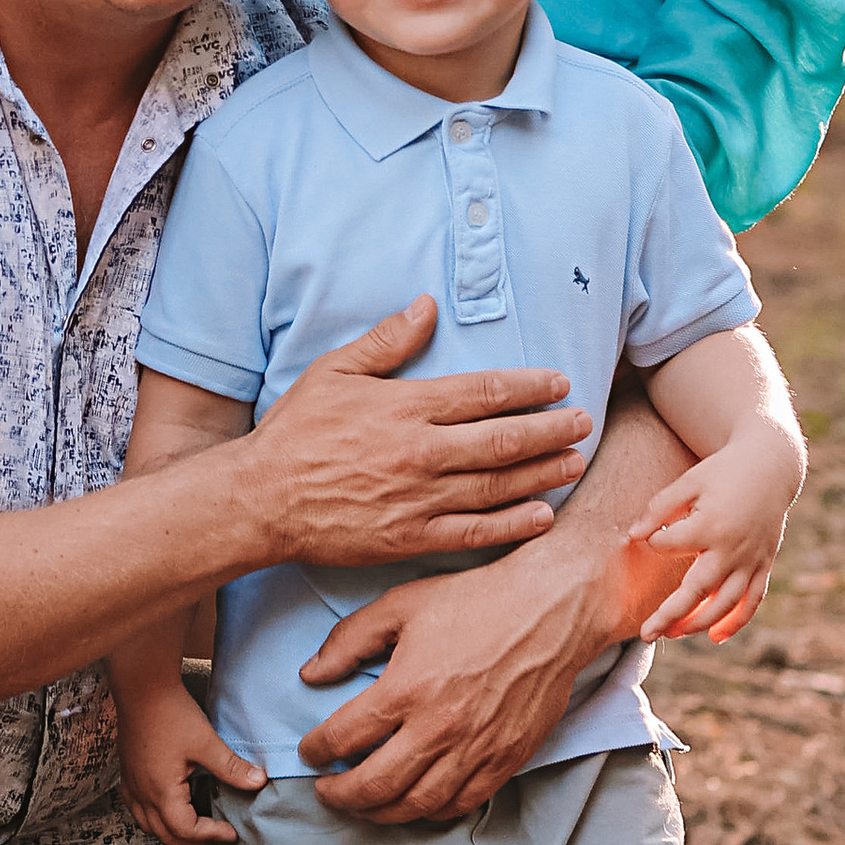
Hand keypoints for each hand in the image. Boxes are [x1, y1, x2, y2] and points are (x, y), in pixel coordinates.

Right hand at [116, 670, 266, 844]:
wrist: (140, 686)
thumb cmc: (169, 712)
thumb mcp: (205, 741)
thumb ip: (231, 766)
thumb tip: (258, 782)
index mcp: (161, 791)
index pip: (186, 830)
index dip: (210, 836)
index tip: (231, 834)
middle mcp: (142, 794)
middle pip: (166, 836)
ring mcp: (132, 785)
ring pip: (149, 826)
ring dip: (173, 837)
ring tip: (196, 839)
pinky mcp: (128, 775)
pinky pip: (138, 811)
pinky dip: (155, 821)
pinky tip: (165, 814)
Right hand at [242, 297, 588, 572]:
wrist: (261, 500)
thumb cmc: (295, 432)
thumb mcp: (334, 372)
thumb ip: (385, 341)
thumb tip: (426, 306)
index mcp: (406, 406)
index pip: (485, 392)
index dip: (530, 386)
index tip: (559, 383)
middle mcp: (421, 452)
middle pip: (504, 438)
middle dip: (552, 428)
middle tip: (584, 421)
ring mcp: (420, 499)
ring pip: (499, 485)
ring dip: (543, 472)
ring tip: (575, 461)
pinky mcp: (412, 539)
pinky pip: (476, 533)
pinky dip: (514, 524)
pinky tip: (542, 516)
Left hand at [291, 387, 695, 824]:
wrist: (551, 610)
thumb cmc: (475, 600)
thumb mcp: (401, 604)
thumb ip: (348, 640)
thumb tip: (309, 675)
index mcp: (407, 687)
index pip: (344, 738)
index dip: (316, 751)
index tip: (308, 752)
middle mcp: (439, 728)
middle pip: (374, 786)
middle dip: (340, 795)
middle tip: (326, 790)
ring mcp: (475, 750)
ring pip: (415, 806)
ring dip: (380, 812)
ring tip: (363, 803)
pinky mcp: (506, 760)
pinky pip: (459, 804)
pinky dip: (429, 812)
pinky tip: (413, 802)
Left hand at [632, 430, 799, 642]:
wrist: (771, 466)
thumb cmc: (723, 472)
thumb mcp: (689, 481)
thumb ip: (659, 508)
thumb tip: (633, 536)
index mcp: (710, 525)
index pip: (669, 546)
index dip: (654, 543)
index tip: (647, 538)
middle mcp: (732, 549)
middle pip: (697, 591)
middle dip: (670, 615)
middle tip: (646, 633)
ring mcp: (751, 560)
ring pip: (724, 604)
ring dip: (698, 623)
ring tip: (672, 634)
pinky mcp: (764, 565)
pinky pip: (752, 601)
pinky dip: (736, 622)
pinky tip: (715, 637)